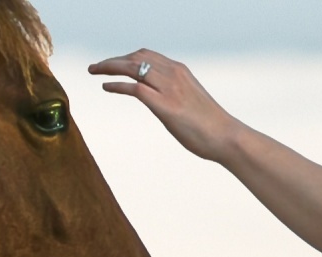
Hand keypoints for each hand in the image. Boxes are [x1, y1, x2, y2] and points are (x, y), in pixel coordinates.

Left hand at [88, 49, 239, 161]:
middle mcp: (174, 74)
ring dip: (109, 67)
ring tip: (95, 72)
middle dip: (112, 60)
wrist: (226, 136)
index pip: (147, 55)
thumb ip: (174, 95)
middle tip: (96, 67)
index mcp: (180, 71)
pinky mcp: (165, 106)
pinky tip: (107, 87)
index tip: (113, 64)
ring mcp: (169, 89)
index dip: (126, 57)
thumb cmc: (210, 125)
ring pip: (132, 67)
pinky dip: (117, 85)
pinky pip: (135, 88)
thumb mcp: (190, 101)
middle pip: (135, 57)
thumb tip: (162, 102)